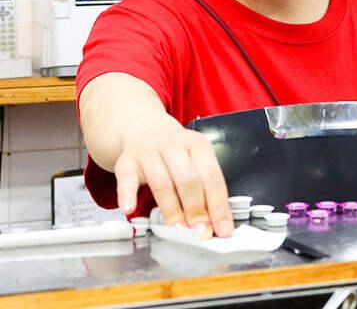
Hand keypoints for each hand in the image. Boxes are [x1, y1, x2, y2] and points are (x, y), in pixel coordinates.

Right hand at [114, 122, 232, 237]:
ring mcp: (149, 151)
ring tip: (178, 229)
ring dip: (172, 209)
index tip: (222, 229)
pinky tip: (130, 209)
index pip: (212, 177)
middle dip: (196, 209)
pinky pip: (127, 179)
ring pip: (162, 182)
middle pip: (188, 179)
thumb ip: (204, 190)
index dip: (218, 206)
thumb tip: (215, 224)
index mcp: (198, 145)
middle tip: (200, 232)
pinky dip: (128, 195)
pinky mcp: (127, 161)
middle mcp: (175, 145)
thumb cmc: (175, 154)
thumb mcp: (195, 162)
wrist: (145, 131)